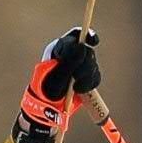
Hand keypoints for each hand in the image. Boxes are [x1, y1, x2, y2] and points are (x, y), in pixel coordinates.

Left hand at [13, 28, 100, 142]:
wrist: (47, 108)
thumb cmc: (46, 90)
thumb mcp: (56, 76)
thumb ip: (69, 62)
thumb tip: (82, 46)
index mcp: (59, 49)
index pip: (76, 35)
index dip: (87, 35)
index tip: (94, 41)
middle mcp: (71, 55)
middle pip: (87, 51)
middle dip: (84, 65)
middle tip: (76, 77)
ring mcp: (79, 66)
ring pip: (92, 65)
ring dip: (86, 77)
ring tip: (75, 88)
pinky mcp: (86, 77)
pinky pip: (95, 77)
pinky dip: (89, 84)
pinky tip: (79, 90)